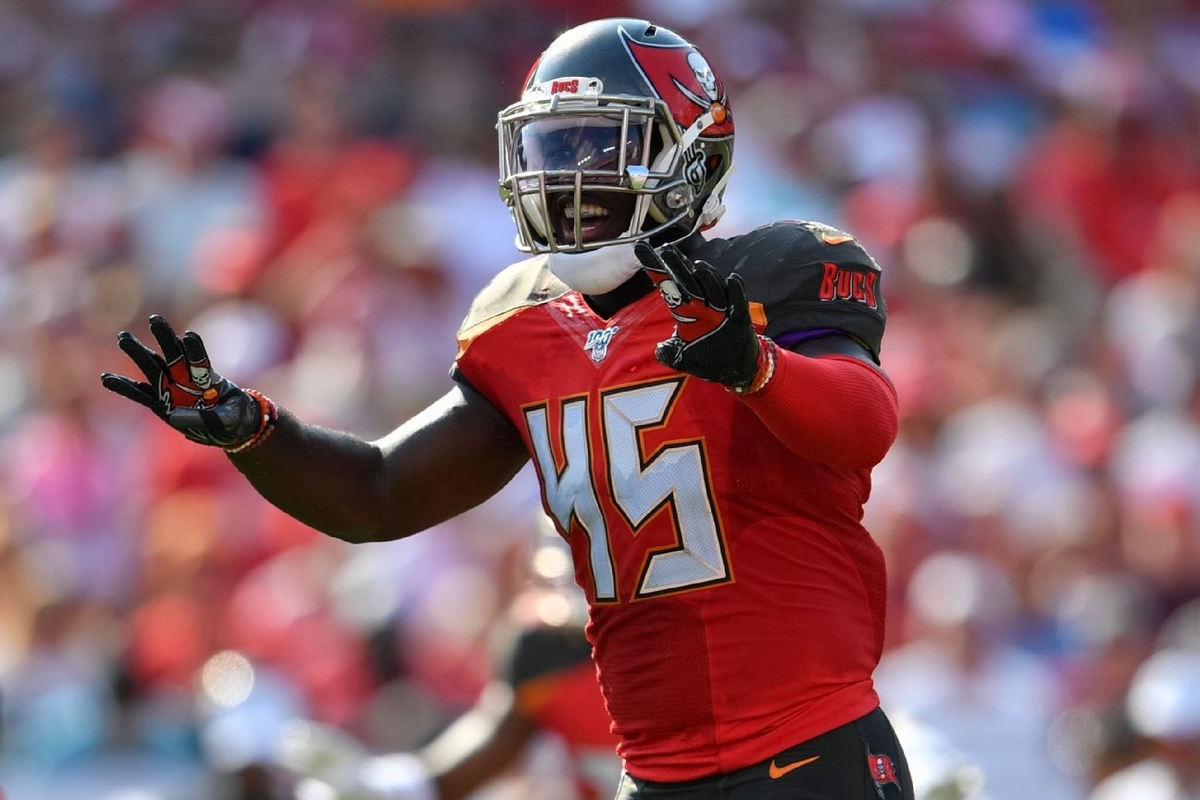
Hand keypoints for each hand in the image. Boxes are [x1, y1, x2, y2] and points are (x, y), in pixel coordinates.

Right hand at [100, 314, 270, 448]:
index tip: (189, 336)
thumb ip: (211, 417)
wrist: (230, 428)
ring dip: (139, 352)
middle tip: (156, 319)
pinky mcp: (160, 403)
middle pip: (173, 355)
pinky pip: (139, 394)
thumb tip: (176, 416)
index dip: (194, 349)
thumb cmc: (236, 416)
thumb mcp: (232, 418)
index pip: (199, 359)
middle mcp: (186, 377)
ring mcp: (171, 389)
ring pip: (152, 367)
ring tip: (124, 337)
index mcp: (207, 376)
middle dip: (164, 338)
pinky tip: (107, 378)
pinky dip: (124, 387)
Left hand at [634, 241, 764, 388]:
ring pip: (714, 289)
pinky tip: (732, 280)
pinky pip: (738, 301)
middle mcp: (702, 306)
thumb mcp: (682, 359)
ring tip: (698, 267)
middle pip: (689, 282)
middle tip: (667, 249)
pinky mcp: (739, 318)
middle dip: (678, 266)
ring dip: (707, 278)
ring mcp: (721, 310)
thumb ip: (669, 353)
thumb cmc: (706, 358)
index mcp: (685, 312)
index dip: (655, 267)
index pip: (667, 286)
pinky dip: (736, 291)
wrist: (733, 368)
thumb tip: (660, 349)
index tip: (640, 248)